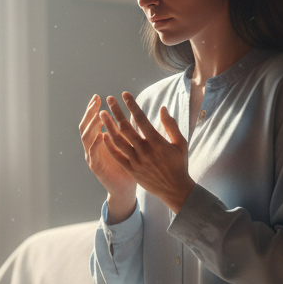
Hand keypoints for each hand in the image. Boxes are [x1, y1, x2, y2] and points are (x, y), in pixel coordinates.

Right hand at [80, 94, 137, 213]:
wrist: (125, 188)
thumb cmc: (129, 165)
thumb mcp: (128, 144)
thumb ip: (128, 129)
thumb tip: (135, 112)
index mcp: (99, 140)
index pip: (93, 120)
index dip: (93, 108)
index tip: (98, 97)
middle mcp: (93, 146)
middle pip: (86, 126)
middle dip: (89, 113)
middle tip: (95, 102)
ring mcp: (92, 157)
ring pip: (86, 138)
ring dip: (91, 126)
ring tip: (98, 115)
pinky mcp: (95, 167)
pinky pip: (93, 154)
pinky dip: (95, 144)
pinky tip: (100, 135)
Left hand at [99, 93, 194, 212]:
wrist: (174, 190)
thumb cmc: (179, 165)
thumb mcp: (180, 143)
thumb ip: (171, 125)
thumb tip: (163, 108)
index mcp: (157, 142)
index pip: (141, 119)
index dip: (132, 105)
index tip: (125, 94)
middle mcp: (144, 151)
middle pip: (126, 127)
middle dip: (116, 111)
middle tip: (109, 99)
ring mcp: (136, 161)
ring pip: (118, 140)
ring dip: (109, 125)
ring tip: (102, 113)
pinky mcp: (131, 170)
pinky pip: (117, 156)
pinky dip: (109, 144)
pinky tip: (103, 134)